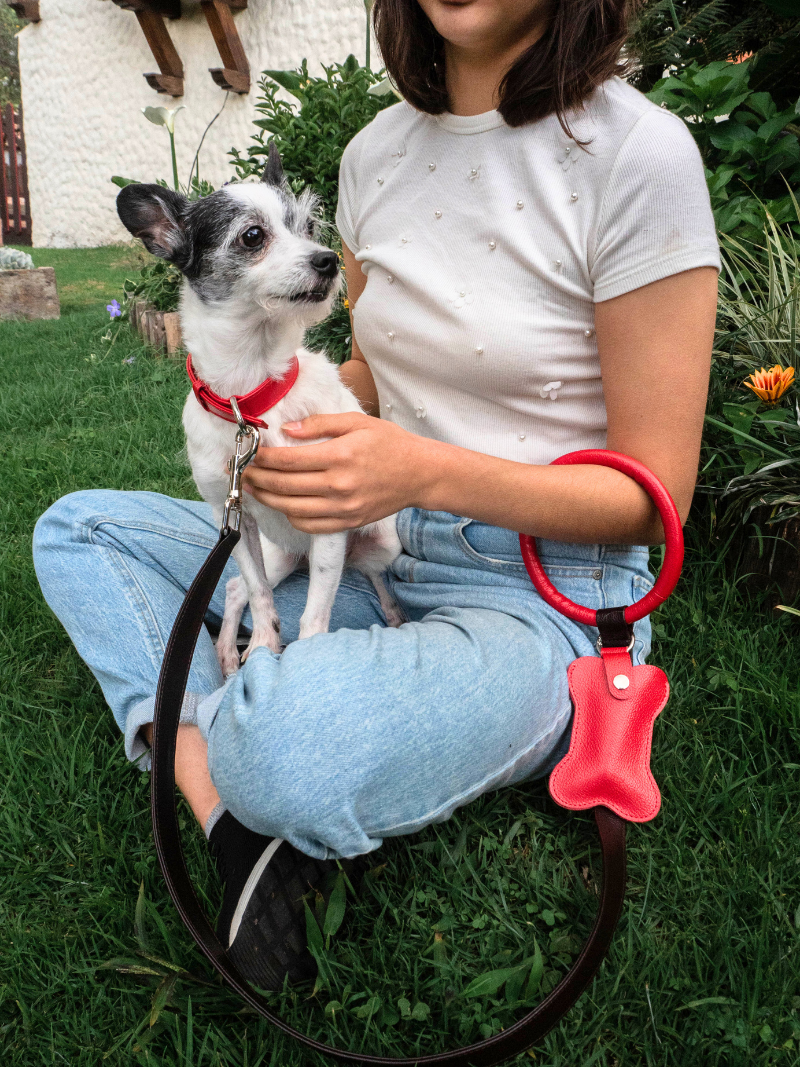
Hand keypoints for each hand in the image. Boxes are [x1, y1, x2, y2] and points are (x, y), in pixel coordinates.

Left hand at [241, 413, 436, 532]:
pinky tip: (283, 505)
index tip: (248, 454)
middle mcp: (338, 485)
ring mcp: (342, 508)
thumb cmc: (390, 444)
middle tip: (240, 472)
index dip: (261, 458)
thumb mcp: (357, 423)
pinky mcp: (347, 522)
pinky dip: (290, 516)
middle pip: (283, 486)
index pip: (287, 460)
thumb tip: (286, 430)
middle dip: (256, 479)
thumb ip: (319, 424)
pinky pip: (309, 525)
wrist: (420, 474)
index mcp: (339, 456)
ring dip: (267, 500)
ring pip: (290, 509)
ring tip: (254, 489)